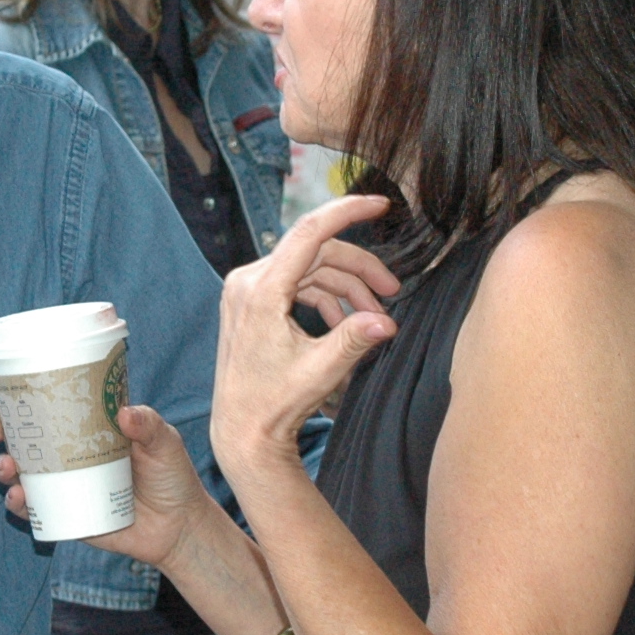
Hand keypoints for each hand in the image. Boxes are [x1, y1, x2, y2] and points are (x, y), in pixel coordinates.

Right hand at [0, 399, 206, 569]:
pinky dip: (19, 503)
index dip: (15, 391)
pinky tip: (19, 497)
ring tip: (7, 465)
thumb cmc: (172, 476)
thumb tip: (125, 414)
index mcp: (86, 425)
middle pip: (22, 434)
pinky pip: (34, 510)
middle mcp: (68, 452)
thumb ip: (149, 426)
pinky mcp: (65, 514)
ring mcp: (63, 483)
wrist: (179, 527)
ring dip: (4, 465)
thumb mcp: (165, 442)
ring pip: (20, 471)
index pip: (47, 401)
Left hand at [211, 194, 398, 479]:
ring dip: (346, 286)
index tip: (381, 203)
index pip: (309, 233)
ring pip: (310, 268)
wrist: (242, 431)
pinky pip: (297, 283)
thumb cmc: (275, 404)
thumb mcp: (321, 371)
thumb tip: (389, 322)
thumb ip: (354, 339)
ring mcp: (246, 290)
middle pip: (317, 253)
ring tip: (375, 313)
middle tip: (392, 291)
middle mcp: (248, 281)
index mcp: (261, 291)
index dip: (348, 211)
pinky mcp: (251, 301)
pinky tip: (347, 320)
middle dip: (359, 269)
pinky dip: (326, 296)